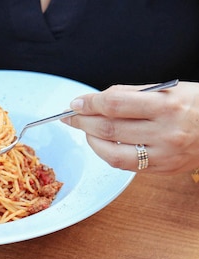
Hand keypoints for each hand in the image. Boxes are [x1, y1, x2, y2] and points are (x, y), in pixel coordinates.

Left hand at [62, 81, 198, 173]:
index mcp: (167, 105)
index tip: (76, 102)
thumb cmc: (198, 103)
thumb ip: (132, 94)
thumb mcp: (169, 88)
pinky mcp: (164, 169)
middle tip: (71, 115)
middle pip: (110, 128)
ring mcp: (165, 154)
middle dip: (84, 121)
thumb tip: (98, 100)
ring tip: (85, 130)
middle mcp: (166, 132)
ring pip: (113, 152)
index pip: (115, 104)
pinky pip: (126, 166)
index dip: (89, 103)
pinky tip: (103, 144)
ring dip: (92, 140)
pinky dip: (108, 154)